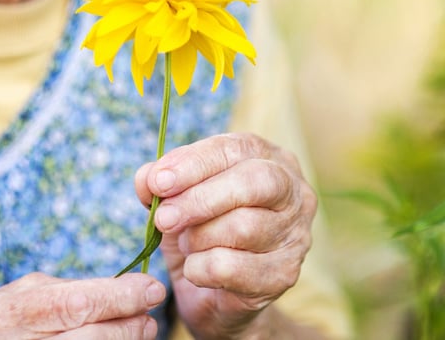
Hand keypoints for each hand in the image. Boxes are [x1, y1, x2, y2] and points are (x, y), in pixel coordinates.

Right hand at [0, 272, 165, 338]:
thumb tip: (121, 289)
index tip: (151, 288)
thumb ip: (62, 291)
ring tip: (139, 330)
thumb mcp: (15, 297)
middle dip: (128, 325)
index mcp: (6, 314)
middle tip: (148, 315)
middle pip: (89, 338)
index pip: (74, 304)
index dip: (119, 297)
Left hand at [135, 133, 317, 338]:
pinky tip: (195, 270)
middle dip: (201, 199)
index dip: (194, 163)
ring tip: (187, 244)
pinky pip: (233, 267)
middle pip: (253, 182)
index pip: (235, 149)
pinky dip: (201, 269)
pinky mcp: (285, 274)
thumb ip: (161, 182)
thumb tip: (148, 177)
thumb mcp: (177, 201)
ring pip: (243, 226)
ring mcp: (296, 234)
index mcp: (269, 159)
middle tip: (164, 218)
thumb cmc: (201, 233)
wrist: (215, 296)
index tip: (159, 182)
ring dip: (199, 238)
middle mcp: (293, 192)